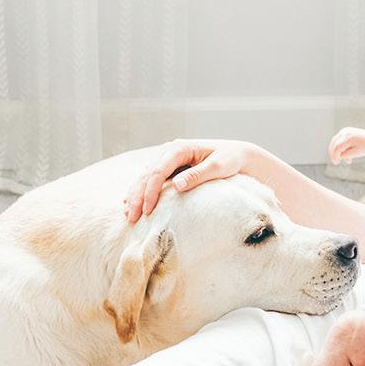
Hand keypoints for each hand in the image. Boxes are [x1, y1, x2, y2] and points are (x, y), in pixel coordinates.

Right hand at [122, 139, 258, 223]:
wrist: (236, 154)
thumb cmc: (230, 159)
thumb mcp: (218, 167)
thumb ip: (198, 175)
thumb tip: (177, 185)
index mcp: (180, 148)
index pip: (158, 171)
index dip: (150, 192)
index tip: (147, 211)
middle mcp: (169, 150)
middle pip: (146, 174)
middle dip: (137, 196)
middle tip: (132, 218)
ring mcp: (166, 157)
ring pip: (144, 176)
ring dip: (135, 195)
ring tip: (128, 215)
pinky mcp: (167, 166)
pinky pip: (149, 179)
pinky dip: (139, 192)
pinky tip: (130, 204)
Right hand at [328, 127, 364, 164]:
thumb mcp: (356, 153)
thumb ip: (346, 155)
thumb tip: (338, 156)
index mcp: (349, 138)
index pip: (337, 147)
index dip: (334, 156)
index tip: (336, 163)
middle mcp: (345, 132)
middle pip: (334, 144)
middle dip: (333, 154)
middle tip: (336, 162)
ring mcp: (344, 130)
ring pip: (334, 142)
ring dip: (336, 151)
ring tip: (343, 159)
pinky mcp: (344, 131)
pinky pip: (337, 140)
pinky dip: (338, 147)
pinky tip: (344, 153)